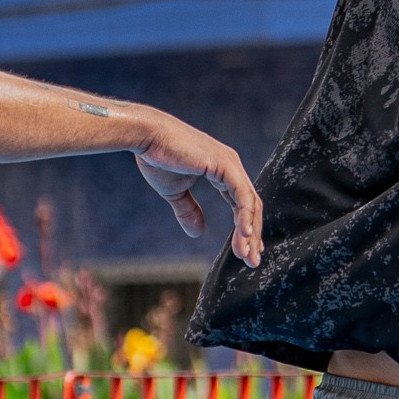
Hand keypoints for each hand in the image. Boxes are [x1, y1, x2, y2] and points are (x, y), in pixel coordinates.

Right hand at [134, 116, 264, 265]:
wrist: (146, 137)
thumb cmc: (157, 158)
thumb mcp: (175, 192)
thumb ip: (188, 210)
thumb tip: (198, 233)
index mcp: (223, 171)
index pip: (242, 204)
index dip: (245, 228)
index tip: (246, 251)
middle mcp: (231, 166)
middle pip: (251, 206)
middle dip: (252, 235)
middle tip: (252, 261)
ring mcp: (230, 164)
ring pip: (250, 203)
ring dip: (250, 231)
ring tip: (248, 255)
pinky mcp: (224, 165)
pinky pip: (242, 195)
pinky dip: (245, 216)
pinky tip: (244, 235)